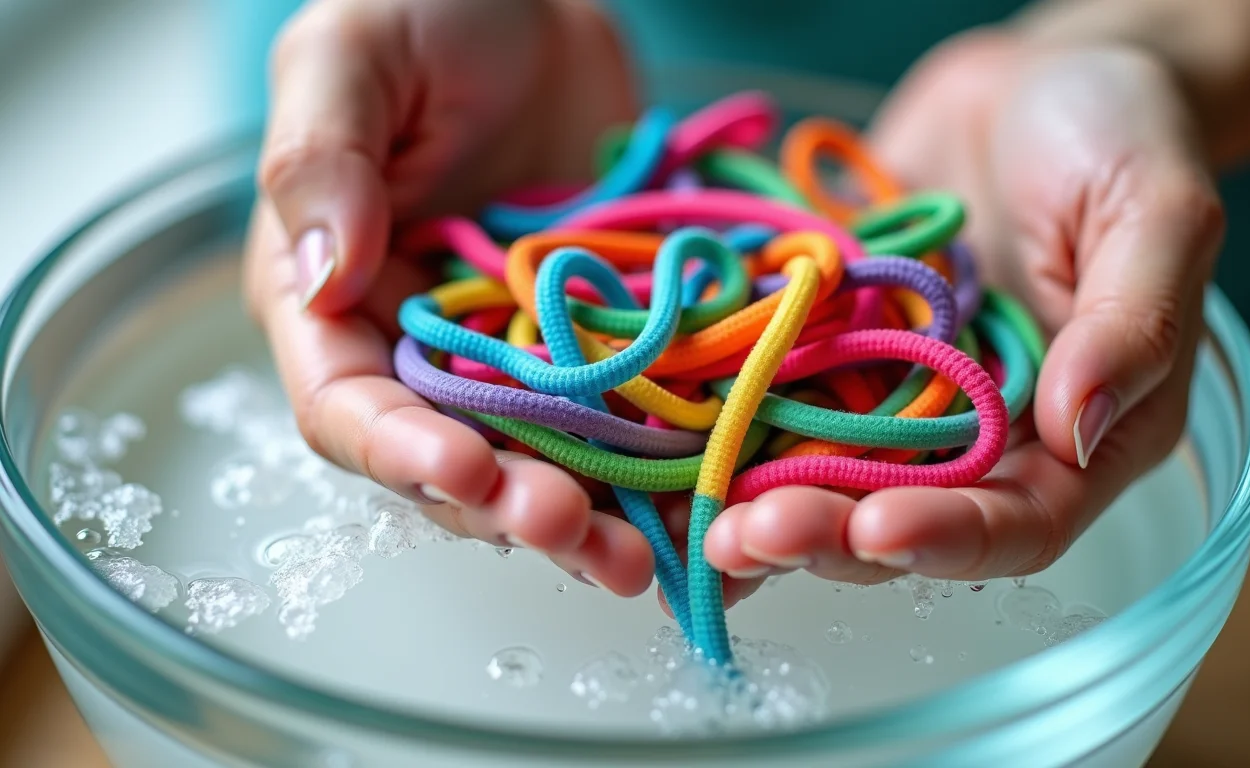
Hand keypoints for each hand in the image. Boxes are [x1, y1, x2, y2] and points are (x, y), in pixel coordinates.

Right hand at [243, 0, 659, 594]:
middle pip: (450, 460)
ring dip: (588, 517)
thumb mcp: (350, 55)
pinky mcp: (593, 345)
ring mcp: (512, 355)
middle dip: (507, 505)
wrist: (540, 2)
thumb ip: (321, 160)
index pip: (347, 404)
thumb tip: (321, 277)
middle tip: (570, 530)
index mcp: (332, 297)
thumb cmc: (427, 8)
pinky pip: (622, 419)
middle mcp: (418, 345)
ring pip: (540, 462)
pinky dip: (657, 468)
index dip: (401, 452)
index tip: (466, 472)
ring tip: (642, 557)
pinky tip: (699, 503)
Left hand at [703, 31, 1223, 585]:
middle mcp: (972, 438)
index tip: (879, 531)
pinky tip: (657, 455)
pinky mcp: (824, 355)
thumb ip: (1133, 321)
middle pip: (897, 518)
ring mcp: (887, 398)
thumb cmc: (1111, 133)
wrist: (1018, 88)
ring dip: (754, 505)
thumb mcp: (1153, 210)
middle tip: (749, 537)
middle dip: (823, 534)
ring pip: (819, 478)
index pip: (1019, 521)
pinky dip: (715, 432)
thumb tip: (1080, 426)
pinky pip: (768, 401)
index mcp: (1071, 434)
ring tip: (695, 519)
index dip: (949, 538)